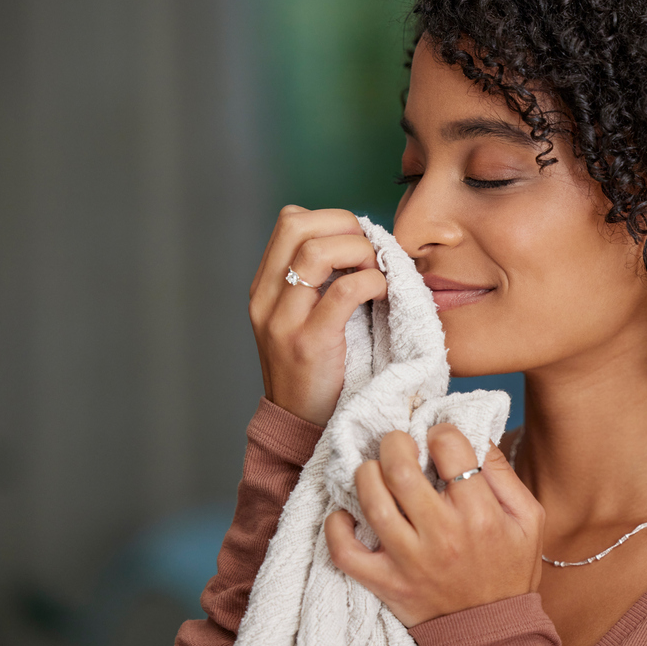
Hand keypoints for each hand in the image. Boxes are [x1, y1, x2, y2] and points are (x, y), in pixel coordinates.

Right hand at [248, 206, 387, 425]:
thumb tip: (361, 241)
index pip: (290, 220)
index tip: (358, 241)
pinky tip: (382, 293)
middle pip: (298, 224)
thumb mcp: (301, 316)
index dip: (331, 220)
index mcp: (264, 285)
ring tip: (377, 272)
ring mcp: (283, 320)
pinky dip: (371, 282)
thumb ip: (317, 280)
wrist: (300, 425)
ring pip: (317, 251)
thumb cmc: (314, 368)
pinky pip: (343, 292)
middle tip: (371, 252)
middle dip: (345, 226)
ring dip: (359, 251)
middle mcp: (265, 298)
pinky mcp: (309, 343)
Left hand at [324, 423, 544, 626]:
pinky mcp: (386, 583)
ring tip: (375, 471)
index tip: (438, 441)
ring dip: (366, 474)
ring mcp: (409, 560)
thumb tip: (473, 434)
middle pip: (400, 469)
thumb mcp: (528, 518)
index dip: (440, 433)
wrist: (494, 635)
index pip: (449, 448)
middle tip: (398, 443)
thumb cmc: (510, 569)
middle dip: (394, 443)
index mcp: (479, 513)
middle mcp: (442, 534)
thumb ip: (502, 473)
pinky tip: (347, 514)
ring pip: (371, 501)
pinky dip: (337, 527)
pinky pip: (345, 552)